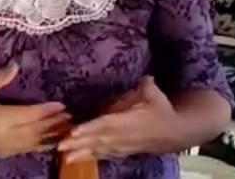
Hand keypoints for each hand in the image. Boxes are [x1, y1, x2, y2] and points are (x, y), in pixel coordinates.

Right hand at [0, 64, 70, 157]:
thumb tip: (16, 65)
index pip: (28, 115)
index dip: (46, 111)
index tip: (62, 105)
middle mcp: (2, 136)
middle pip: (35, 131)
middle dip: (54, 124)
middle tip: (71, 116)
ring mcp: (3, 148)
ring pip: (33, 143)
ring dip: (51, 136)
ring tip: (67, 128)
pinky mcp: (3, 154)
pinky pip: (26, 150)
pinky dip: (41, 145)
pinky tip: (52, 139)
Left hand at [57, 76, 183, 162]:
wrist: (174, 133)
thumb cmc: (162, 111)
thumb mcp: (155, 94)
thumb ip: (146, 84)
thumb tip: (144, 77)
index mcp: (128, 122)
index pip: (106, 124)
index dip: (90, 128)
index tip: (74, 131)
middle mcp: (122, 136)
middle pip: (97, 140)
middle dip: (78, 143)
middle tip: (60, 145)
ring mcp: (121, 145)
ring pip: (98, 150)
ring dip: (81, 153)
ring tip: (63, 156)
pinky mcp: (120, 151)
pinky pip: (103, 154)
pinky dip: (89, 157)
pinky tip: (75, 159)